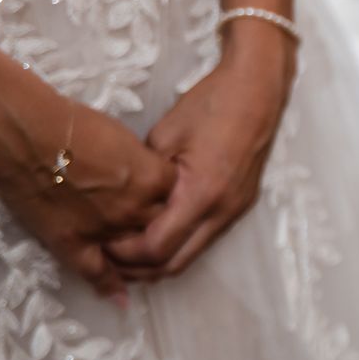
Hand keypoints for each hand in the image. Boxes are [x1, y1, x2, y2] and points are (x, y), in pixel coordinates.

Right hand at [0, 97, 176, 298]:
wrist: (29, 134)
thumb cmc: (74, 125)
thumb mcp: (126, 140)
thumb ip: (145, 165)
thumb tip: (153, 178)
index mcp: (154, 180)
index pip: (179, 201)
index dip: (172, 204)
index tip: (167, 205)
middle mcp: (136, 209)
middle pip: (160, 230)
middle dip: (159, 232)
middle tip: (153, 234)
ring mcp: (106, 228)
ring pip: (134, 255)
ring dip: (138, 263)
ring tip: (139, 267)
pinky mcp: (74, 241)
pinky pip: (98, 271)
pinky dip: (109, 286)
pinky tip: (118, 298)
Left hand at [105, 23, 295, 279]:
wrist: (257, 91)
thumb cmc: (211, 105)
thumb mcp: (163, 137)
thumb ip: (145, 178)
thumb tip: (126, 203)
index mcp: (202, 194)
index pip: (156, 247)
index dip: (124, 253)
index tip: (101, 241)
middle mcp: (222, 211)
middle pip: (175, 264)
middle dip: (139, 268)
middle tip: (109, 258)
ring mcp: (235, 211)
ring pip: (191, 255)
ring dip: (159, 259)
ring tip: (128, 250)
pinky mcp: (239, 205)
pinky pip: (204, 238)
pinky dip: (178, 244)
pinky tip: (157, 232)